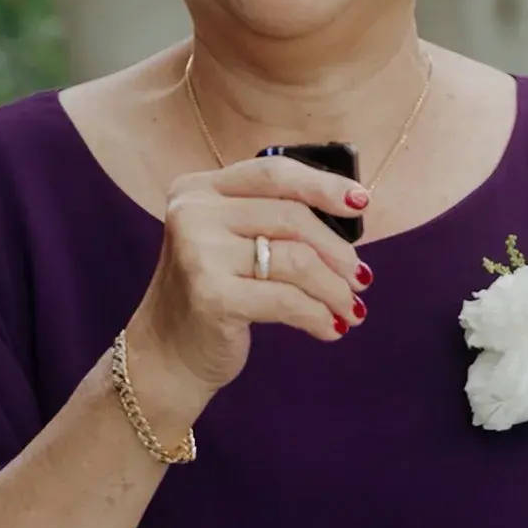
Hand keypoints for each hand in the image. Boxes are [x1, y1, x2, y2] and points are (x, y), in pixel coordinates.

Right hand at [126, 152, 369, 417]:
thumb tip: (349, 215)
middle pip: (292, 215)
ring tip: (350, 309)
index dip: (323, 185)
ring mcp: (199, 253)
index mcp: (197, 189)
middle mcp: (193, 213)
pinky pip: (288, 300)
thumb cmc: (211, 293)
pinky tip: (331, 328)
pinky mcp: (212, 296)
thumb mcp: (230, 242)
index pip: (272, 173)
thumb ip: (271, 218)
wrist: (166, 354)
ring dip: (335, 289)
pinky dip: (319, 316)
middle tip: (361, 278)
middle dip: (337, 250)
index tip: (361, 202)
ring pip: (297, 259)